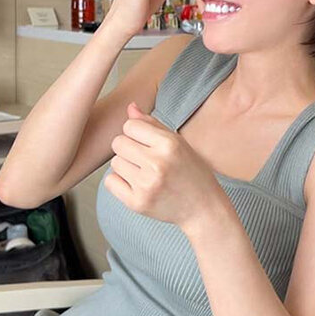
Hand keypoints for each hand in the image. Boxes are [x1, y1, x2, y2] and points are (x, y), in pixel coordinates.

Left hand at [104, 101, 224, 231]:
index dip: (136, 133)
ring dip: (125, 165)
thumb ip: (152, 124)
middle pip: (118, 143)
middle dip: (128, 148)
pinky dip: (119, 182)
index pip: (130, 126)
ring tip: (144, 173)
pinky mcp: (137, 203)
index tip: (147, 143)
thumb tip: (130, 106)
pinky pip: (110, 182)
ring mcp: (146, 185)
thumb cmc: (192, 172)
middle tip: (144, 158)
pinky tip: (137, 185)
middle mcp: (157, 163)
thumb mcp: (179, 143)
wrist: (204, 208)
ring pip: (114, 162)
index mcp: (169, 144)